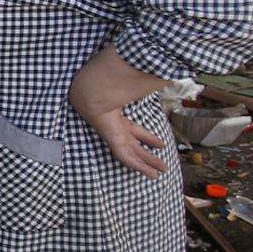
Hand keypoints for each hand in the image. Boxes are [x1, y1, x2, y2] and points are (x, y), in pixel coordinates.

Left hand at [70, 46, 168, 178]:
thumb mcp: (131, 85)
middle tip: (161, 163)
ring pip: (131, 153)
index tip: (160, 143)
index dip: (147, 136)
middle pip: (134, 143)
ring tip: (158, 174)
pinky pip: (124, 155)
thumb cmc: (106, 79)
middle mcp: (115, 125)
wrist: (91, 85)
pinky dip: (136, 165)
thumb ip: (145, 85)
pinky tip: (147, 173)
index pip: (133, 128)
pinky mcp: (110, 138)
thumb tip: (161, 77)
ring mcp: (112, 132)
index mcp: (116, 113)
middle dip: (147, 153)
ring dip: (145, 163)